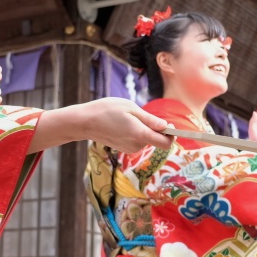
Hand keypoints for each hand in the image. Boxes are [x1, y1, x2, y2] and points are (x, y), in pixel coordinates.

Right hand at [28, 98, 172, 153]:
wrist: (84, 122)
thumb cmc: (106, 110)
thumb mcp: (130, 108)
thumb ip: (150, 119)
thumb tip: (167, 127)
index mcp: (139, 134)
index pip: (165, 143)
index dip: (172, 135)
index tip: (171, 126)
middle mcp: (136, 145)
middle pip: (157, 140)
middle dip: (155, 128)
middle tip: (141, 114)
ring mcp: (130, 149)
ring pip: (147, 139)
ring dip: (144, 129)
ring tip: (128, 118)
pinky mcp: (124, 149)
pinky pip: (138, 140)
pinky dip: (136, 133)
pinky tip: (122, 124)